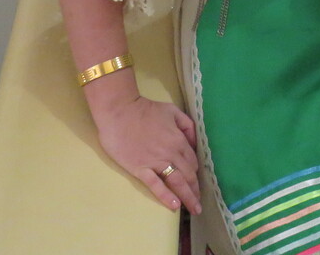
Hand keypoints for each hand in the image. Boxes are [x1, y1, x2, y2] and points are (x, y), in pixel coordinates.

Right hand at [92, 94, 201, 213]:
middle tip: (198, 204)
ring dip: (187, 196)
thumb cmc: (145, 110)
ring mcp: (155, 162)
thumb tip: (194, 142)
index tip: (197, 183)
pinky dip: (166, 196)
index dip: (196, 173)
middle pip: (188, 175)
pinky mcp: (140, 169)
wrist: (120, 112)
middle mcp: (171, 153)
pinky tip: (174, 205)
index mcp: (179, 140)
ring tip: (193, 209)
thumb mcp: (172, 111)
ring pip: (176, 182)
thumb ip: (186, 125)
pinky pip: (156, 185)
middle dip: (195, 190)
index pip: (193, 161)